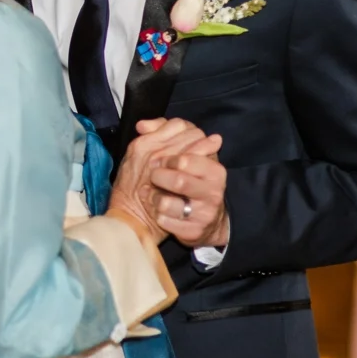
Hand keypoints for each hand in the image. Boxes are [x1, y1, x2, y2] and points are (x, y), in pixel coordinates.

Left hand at [134, 117, 228, 248]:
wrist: (202, 221)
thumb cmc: (189, 183)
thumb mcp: (183, 156)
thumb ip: (164, 134)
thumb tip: (142, 125)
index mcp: (214, 170)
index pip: (187, 159)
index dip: (168, 159)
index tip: (158, 161)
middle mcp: (213, 191)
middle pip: (178, 180)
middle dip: (159, 177)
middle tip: (153, 177)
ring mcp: (204, 213)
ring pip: (167, 203)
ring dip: (154, 198)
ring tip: (152, 196)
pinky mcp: (194, 231)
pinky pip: (164, 222)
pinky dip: (156, 216)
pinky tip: (157, 213)